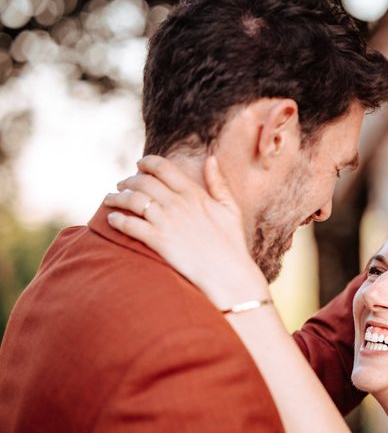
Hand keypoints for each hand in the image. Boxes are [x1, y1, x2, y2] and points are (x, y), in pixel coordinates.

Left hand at [104, 155, 269, 310]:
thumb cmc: (231, 243)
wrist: (227, 273)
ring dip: (116, 197)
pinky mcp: (158, 241)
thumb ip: (219, 182)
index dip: (146, 163)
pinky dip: (117, 220)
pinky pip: (129, 225)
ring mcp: (166, 221)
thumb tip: (210, 158)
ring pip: (132, 200)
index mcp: (194, 193)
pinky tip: (111, 220)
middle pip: (143, 181)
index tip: (139, 165)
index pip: (163, 167)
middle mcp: (178, 203)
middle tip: (121, 185)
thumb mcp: (230, 208)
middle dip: (128, 180)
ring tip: (110, 200)